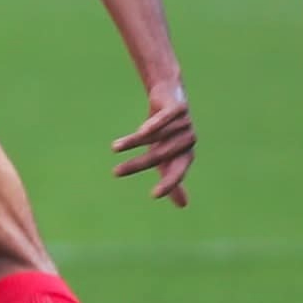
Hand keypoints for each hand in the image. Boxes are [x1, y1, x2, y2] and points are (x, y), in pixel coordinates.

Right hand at [110, 81, 195, 207]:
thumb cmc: (169, 133)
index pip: (177, 173)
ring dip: (132, 142)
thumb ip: (174, 179)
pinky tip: (141, 132)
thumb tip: (184, 206)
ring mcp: (184, 123)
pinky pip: (164, 119)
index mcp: (186, 155)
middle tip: (115, 172)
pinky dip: (152, 125)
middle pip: (158, 155)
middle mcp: (188, 141)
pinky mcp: (178, 108)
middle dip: (136, 165)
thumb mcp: (169, 157)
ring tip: (114, 148)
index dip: (168, 184)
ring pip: (154, 136)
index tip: (154, 195)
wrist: (168, 96)